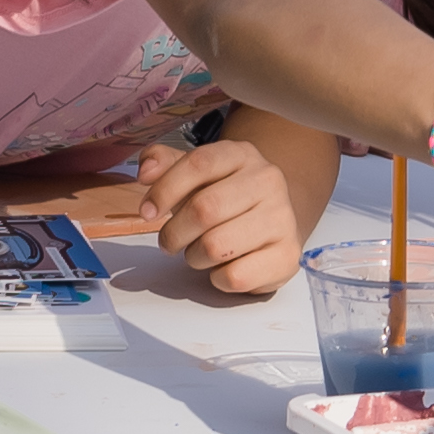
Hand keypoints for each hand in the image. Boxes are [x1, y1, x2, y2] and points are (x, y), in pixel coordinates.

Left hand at [132, 136, 303, 297]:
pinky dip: (217, 278)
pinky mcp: (287, 255)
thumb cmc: (226, 199)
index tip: (147, 211)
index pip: (198, 164)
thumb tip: (146, 170)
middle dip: (174, 232)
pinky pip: (235, 276)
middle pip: (205, 209)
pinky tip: (222, 267)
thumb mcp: (196, 175)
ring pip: (216, 245)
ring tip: (199, 252)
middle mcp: (268, 181)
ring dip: (194, 256)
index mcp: (242, 155)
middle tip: (170, 241)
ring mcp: (282, 218)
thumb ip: (165, 164)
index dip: (165, 190)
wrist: (274, 221)